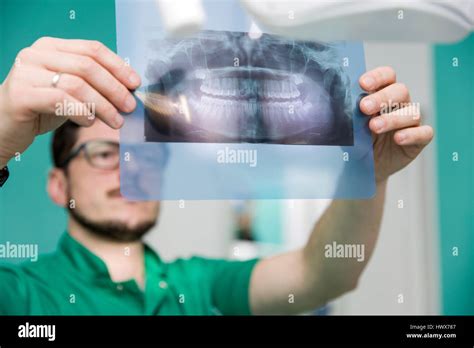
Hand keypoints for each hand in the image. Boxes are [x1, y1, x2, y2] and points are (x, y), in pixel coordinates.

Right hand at [0, 37, 140, 167]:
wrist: (4, 126)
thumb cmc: (41, 108)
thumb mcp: (70, 91)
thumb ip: (91, 84)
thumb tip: (128, 90)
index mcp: (51, 47)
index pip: (92, 49)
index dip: (118, 66)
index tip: (135, 84)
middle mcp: (37, 54)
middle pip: (87, 66)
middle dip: (114, 88)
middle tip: (129, 107)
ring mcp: (26, 72)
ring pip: (77, 84)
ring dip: (103, 105)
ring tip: (116, 121)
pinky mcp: (21, 94)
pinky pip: (60, 100)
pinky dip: (81, 112)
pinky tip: (90, 122)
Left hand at [359, 66, 433, 182]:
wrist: (363, 166)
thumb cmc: (357, 140)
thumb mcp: (350, 126)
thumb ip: (348, 114)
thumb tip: (335, 106)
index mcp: (382, 94)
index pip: (387, 76)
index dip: (377, 77)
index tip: (362, 84)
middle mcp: (399, 104)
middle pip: (400, 91)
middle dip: (382, 98)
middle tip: (364, 107)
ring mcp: (410, 121)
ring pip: (411, 112)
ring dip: (392, 119)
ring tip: (374, 127)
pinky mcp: (418, 139)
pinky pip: (424, 133)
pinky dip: (412, 134)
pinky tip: (398, 138)